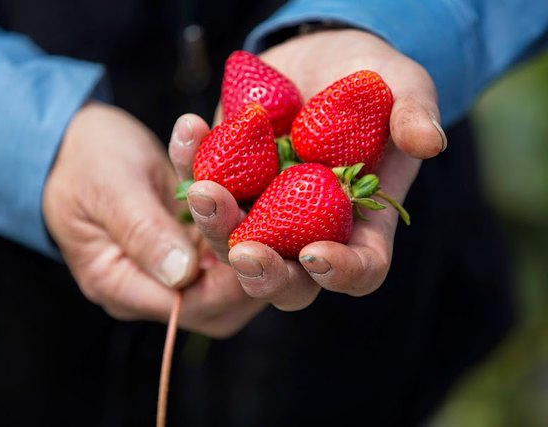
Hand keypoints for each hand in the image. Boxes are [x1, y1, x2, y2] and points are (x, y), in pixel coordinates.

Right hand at [43, 102, 262, 336]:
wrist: (75, 142)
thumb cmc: (84, 160)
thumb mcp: (111, 189)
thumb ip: (144, 232)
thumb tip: (182, 274)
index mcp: (118, 283)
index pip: (188, 305)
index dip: (231, 282)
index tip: (262, 245)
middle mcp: (148, 286)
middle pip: (216, 302)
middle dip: (253, 268)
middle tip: (281, 227)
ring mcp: (170, 267)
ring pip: (227, 277)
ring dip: (254, 242)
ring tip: (274, 205)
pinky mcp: (186, 245)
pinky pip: (223, 247)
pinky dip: (243, 224)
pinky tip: (261, 195)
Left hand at [169, 29, 446, 309]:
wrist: (319, 56)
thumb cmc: (369, 81)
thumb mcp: (402, 87)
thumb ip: (414, 114)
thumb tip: (429, 142)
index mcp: (360, 223)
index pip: (359, 269)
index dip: (342, 273)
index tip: (318, 254)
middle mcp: (307, 228)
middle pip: (286, 278)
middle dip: (264, 273)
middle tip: (245, 253)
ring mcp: (262, 208)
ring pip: (233, 240)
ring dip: (216, 224)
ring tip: (205, 190)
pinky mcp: (228, 177)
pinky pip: (203, 182)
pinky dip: (191, 161)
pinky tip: (191, 128)